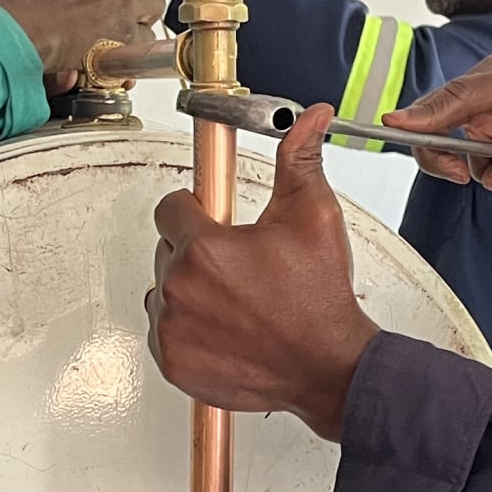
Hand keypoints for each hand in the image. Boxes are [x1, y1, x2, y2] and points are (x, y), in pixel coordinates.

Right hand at [0, 0, 164, 86]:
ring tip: (128, 34)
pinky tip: (121, 52)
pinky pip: (146, 41)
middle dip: (145, 0)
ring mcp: (124, 5)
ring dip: (144, 22)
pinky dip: (136, 49)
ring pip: (155, 11)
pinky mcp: (125, 33)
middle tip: (135, 13)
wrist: (23, 27)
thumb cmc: (26, 5)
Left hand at [147, 105, 379, 439]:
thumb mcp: (314, 217)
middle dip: (196, 251)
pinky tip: (225, 327)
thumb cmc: (320, 301)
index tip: (214, 220)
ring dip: (189, 290)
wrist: (329, 368)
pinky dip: (187, 330)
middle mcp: (180, 290)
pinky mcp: (174, 362)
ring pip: (163, 292)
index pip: (171, 207)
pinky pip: (163, 333)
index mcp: (204, 249)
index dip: (197, 209)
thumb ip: (299, 161)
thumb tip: (307, 122)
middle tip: (238, 264)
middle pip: (166, 250)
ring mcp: (173, 330)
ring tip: (234, 299)